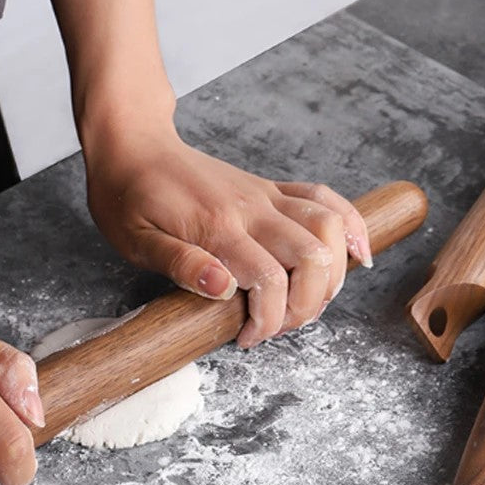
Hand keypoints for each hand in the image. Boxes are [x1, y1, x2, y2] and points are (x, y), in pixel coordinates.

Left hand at [85, 128, 371, 347]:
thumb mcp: (136, 240)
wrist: (133, 145)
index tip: (246, 338)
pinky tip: (357, 251)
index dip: (268, 321)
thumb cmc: (127, 196)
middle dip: (308, 305)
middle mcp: (251, 208)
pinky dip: (349, 225)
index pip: (269, 281)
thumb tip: (223, 289)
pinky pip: (325, 199)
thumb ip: (180, 264)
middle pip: (313, 257)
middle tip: (279, 327)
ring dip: (333, 272)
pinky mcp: (270, 189)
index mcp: (217, 227)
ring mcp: (266, 195)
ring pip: (329, 227)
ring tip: (312, 301)